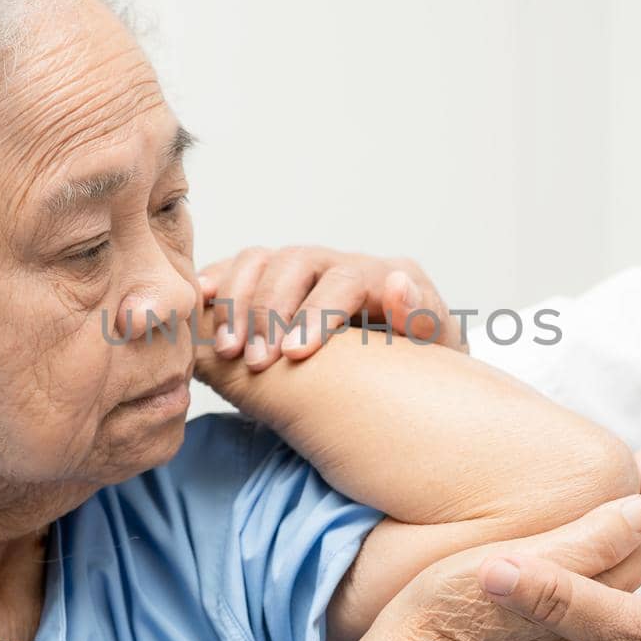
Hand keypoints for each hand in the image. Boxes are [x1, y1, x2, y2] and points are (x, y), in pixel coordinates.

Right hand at [197, 246, 463, 369]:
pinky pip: (237, 268)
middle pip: (295, 263)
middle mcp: (339, 265)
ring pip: (261, 261)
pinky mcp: (273, 285)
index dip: (317, 312)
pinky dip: (216, 282)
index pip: (346, 278)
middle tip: (257, 363)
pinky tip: (200, 306)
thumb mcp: (441, 351)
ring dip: (239, 303)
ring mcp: (304, 272)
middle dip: (270, 312)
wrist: (410, 379)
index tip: (296, 355)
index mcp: (382, 276)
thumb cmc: (426, 368)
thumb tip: (398, 283)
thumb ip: (425, 318)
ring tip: (229, 351)